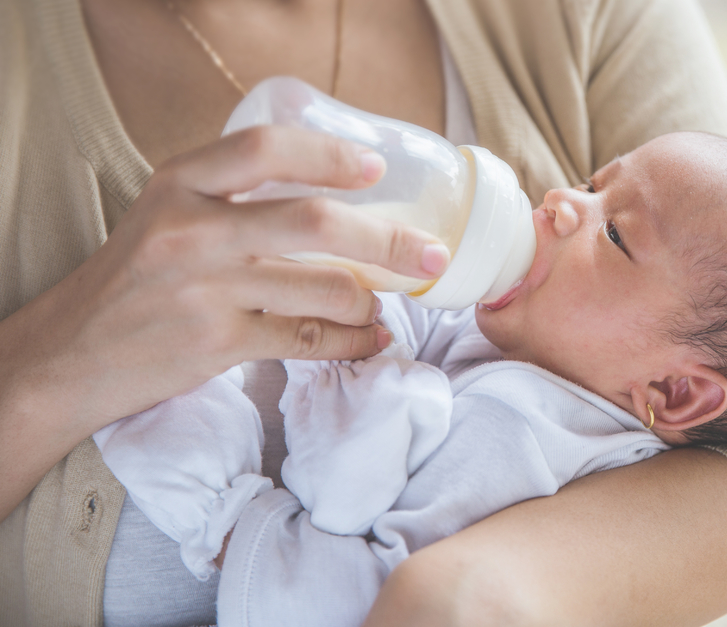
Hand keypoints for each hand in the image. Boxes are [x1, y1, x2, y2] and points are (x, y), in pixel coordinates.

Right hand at [0, 126, 448, 516]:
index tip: (376, 169)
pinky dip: (353, 341)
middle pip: (314, 223)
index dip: (330, 156)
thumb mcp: (169, 212)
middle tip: (430, 253)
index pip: (266, 148)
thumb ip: (237, 196)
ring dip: (373, 298)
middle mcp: (192, 231)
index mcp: (181, 184)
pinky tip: (371, 339)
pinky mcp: (218, 344)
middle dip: (389, 240)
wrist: (73, 352)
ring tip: (386, 301)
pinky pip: (310, 340)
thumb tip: (342, 194)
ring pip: (324, 288)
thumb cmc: (138, 276)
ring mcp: (206, 290)